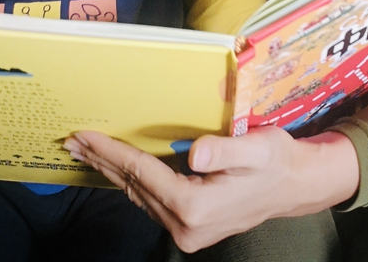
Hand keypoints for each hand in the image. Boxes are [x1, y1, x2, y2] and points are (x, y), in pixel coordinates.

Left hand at [64, 126, 359, 252]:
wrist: (295, 186)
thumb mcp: (256, 147)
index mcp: (196, 207)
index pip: (141, 173)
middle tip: (72, 141)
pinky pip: (150, 201)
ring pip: (138, 196)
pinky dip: (130, 182)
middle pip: (133, 186)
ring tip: (88, 151)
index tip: (85, 135)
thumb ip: (224, 150)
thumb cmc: (276, 160)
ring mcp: (186, 232)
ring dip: (112, 171)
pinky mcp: (189, 228)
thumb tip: (194, 154)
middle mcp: (185, 226)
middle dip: (102, 161)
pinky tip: (119, 169)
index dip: (111, 151)